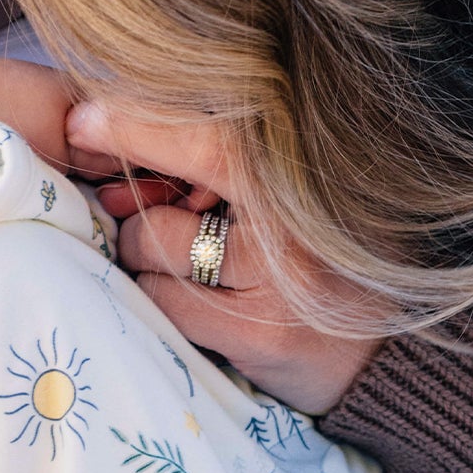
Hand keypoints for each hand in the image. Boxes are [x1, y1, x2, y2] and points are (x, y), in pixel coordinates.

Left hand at [66, 101, 380, 414]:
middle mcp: (292, 222)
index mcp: (299, 174)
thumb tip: (107, 140)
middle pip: (163, 202)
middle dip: (138, 215)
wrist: (389, 352)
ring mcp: (277, 281)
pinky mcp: (261, 334)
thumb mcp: (282, 197)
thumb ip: (213, 168)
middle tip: (167, 227)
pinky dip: (168, 304)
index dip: (137, 125)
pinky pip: (167, 304)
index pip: (208, 140)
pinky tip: (211, 312)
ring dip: (150, 263)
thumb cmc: (321, 262)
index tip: (83, 120)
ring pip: (154, 251)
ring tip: (202, 274)